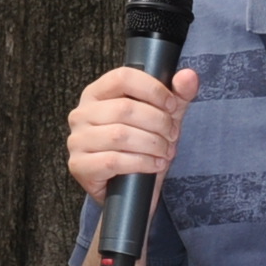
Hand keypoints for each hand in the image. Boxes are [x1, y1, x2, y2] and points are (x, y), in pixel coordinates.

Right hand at [66, 64, 202, 200]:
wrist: (130, 189)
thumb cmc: (141, 146)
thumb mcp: (162, 117)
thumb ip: (177, 95)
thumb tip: (188, 76)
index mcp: (97, 93)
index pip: (123, 77)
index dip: (152, 89)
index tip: (171, 105)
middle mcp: (81, 113)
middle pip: (124, 108)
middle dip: (158, 122)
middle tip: (172, 135)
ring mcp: (77, 140)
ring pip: (120, 135)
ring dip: (152, 144)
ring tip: (166, 151)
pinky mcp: (79, 166)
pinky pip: (113, 161)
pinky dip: (141, 163)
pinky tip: (155, 165)